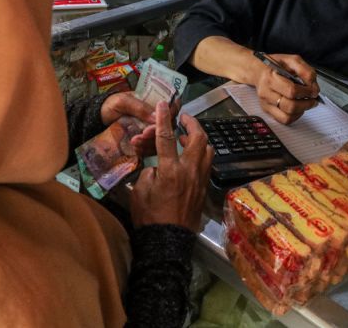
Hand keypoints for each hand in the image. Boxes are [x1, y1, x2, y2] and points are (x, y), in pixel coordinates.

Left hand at [101, 92, 178, 157]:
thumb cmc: (109, 106)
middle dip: (156, 132)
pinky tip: (136, 149)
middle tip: (143, 134)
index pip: (171, 107)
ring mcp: (150, 132)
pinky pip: (151, 149)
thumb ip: (139, 107)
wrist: (96, 121)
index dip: (170, 115)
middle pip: (167, 126)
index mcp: (153, 103)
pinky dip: (145, 150)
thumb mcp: (122, 101)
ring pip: (160, 140)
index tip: (159, 122)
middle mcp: (155, 118)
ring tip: (135, 141)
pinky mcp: (144, 144)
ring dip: (150, 142)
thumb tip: (156, 116)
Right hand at [130, 101, 212, 231]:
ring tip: (187, 137)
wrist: (168, 241)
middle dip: (192, 124)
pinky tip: (191, 156)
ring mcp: (200, 179)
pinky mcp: (204, 188)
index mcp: (171, 170)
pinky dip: (201, 153)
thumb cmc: (149, 217)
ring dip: (199, 139)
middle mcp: (190, 171)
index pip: (167, 138)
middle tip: (183, 119)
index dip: (164, 119)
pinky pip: (207, 163)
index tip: (163, 105)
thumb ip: (149, 171)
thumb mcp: (139, 191)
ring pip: (208, 150)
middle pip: (198, 138)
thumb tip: (158, 164)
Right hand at [254, 53, 319, 124]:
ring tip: (306, 103)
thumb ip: (305, 70)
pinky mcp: (267, 110)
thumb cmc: (275, 65)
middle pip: (290, 106)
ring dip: (302, 111)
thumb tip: (313, 86)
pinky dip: (295, 116)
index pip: (291, 91)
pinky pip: (284, 120)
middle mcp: (266, 92)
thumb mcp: (291, 60)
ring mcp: (266, 103)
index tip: (314, 90)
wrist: (258, 71)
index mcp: (271, 78)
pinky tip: (298, 108)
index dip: (307, 92)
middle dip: (307, 103)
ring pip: (287, 116)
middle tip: (313, 99)